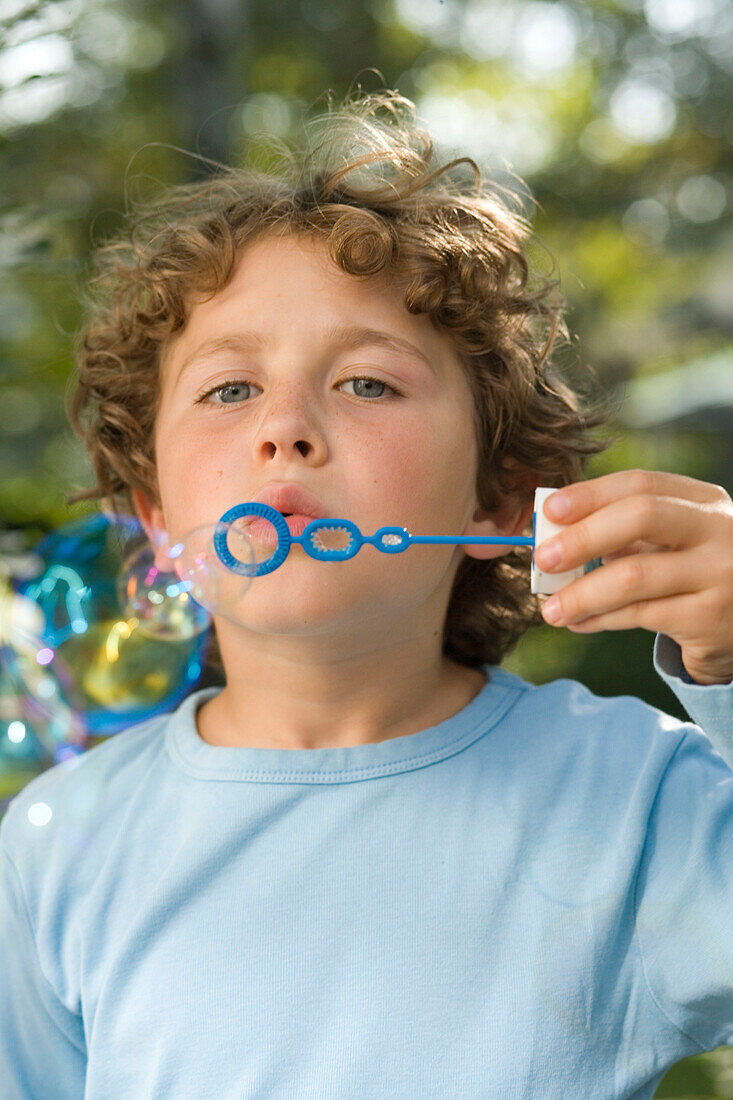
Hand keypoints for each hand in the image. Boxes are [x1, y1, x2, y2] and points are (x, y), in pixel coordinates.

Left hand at [534, 469, 732, 685]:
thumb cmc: (692, 574)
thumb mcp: (671, 542)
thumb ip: (623, 532)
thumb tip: (553, 534)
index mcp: (703, 500)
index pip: (640, 484)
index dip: (590, 494)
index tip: (550, 510)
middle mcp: (718, 529)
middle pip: (641, 516)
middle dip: (583, 537)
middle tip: (543, 559)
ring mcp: (719, 573)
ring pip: (634, 576)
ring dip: (582, 594)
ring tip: (551, 609)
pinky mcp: (710, 618)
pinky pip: (640, 614)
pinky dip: (600, 619)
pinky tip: (578, 623)